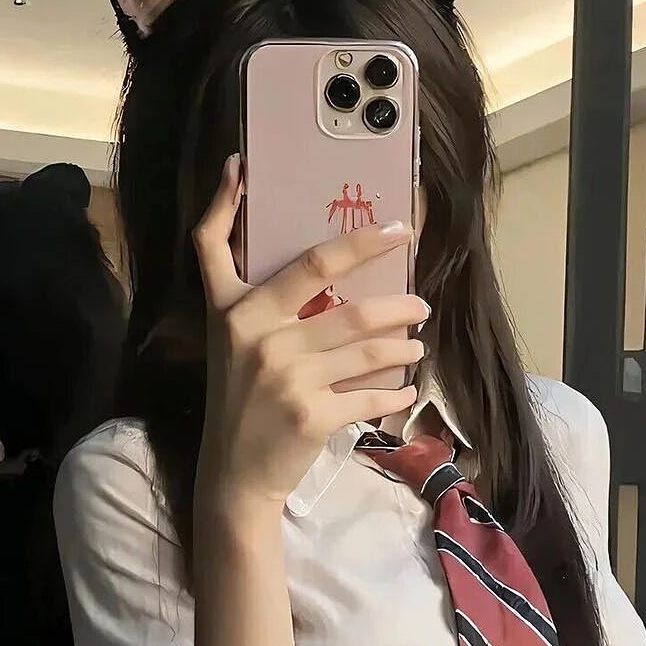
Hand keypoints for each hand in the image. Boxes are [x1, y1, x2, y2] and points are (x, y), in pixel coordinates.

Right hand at [192, 156, 428, 513]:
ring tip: (416, 345)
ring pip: (370, 351)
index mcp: (241, 309)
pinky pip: (371, 397)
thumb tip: (237, 174)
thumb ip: (225, 261)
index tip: (396, 225)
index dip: (354, 239)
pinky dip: (396, 394)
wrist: (233, 471)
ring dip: (404, 347)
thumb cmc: (234, 390)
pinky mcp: (311, 416)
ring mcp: (290, 379)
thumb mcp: (223, 325)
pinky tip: (406, 389)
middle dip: (400, 304)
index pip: (308, 262)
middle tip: (422, 303)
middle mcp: (264, 339)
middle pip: (354, 309)